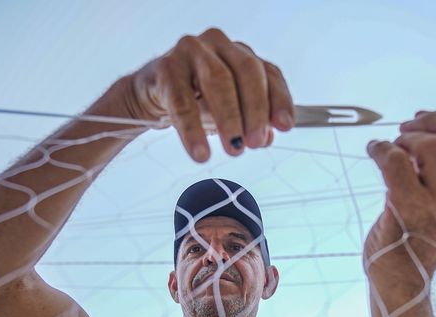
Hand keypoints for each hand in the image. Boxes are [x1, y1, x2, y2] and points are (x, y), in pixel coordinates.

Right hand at [123, 27, 294, 161]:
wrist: (150, 95)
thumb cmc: (195, 99)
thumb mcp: (228, 112)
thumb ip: (251, 122)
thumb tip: (267, 138)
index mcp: (241, 53)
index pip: (269, 73)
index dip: (279, 100)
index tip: (285, 126)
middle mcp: (219, 45)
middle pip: (246, 72)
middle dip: (255, 110)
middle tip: (256, 143)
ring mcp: (191, 51)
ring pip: (217, 81)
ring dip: (229, 118)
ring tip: (234, 149)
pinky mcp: (166, 68)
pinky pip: (182, 101)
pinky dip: (193, 130)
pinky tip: (200, 152)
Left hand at [364, 111, 435, 288]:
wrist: (403, 282)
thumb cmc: (414, 242)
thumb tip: (420, 135)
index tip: (422, 119)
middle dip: (427, 123)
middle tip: (402, 129)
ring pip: (430, 146)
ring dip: (403, 139)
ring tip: (388, 149)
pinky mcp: (408, 209)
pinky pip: (395, 162)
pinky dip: (380, 149)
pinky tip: (373, 150)